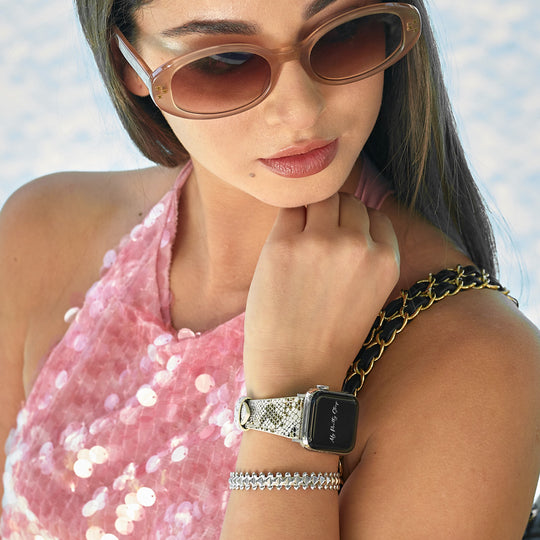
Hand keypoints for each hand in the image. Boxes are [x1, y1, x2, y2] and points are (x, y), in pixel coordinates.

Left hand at [243, 192, 399, 397]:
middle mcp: (359, 246)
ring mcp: (321, 242)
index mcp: (386, 260)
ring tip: (300, 245)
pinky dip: (287, 222)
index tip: (340, 243)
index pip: (375, 214)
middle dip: (333, 217)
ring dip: (310, 213)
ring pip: (320, 199)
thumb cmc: (329, 338)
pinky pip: (288, 210)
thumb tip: (348, 214)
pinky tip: (283, 247)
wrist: (296, 373)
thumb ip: (367, 255)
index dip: (354, 226)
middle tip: (316, 244)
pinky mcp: (284, 245)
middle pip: (348, 202)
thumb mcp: (369, 295)